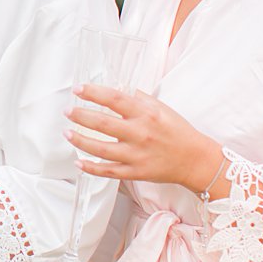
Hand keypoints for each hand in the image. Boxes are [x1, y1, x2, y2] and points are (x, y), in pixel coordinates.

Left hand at [65, 84, 221, 192]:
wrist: (195, 160)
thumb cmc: (178, 131)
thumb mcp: (161, 108)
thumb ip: (138, 99)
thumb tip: (116, 89)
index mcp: (146, 114)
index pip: (114, 99)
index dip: (93, 93)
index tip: (78, 89)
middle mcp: (140, 134)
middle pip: (102, 124)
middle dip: (80, 116)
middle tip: (67, 111)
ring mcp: (137, 155)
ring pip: (101, 149)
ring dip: (80, 141)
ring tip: (67, 133)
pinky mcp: (136, 172)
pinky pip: (109, 171)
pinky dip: (91, 168)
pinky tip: (78, 162)